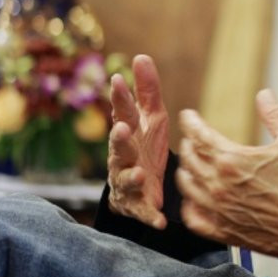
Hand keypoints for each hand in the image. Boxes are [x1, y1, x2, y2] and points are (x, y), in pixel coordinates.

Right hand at [106, 55, 169, 228]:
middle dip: (120, 138)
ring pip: (127, 178)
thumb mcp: (151, 116)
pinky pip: (143, 211)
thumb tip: (141, 56)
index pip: (123, 112)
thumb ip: (146, 90)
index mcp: (128, 131)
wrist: (140, 186)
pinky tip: (159, 220)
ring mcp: (128, 181)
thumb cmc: (145, 144)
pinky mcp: (138, 204)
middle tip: (122, 129)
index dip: (119, 98)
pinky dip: (150, 215)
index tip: (117, 81)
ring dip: (132, 176)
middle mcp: (123, 156)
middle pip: (119, 146)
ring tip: (139, 174)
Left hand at [175, 89, 277, 259]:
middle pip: (189, 159)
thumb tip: (263, 95)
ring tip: (191, 164)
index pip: (198, 135)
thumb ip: (275, 114)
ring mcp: (220, 211)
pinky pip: (194, 219)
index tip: (188, 116)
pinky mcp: (225, 232)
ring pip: (187, 188)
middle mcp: (219, 186)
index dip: (190, 122)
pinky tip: (194, 199)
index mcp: (233, 160)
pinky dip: (189, 206)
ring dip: (186, 171)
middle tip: (192, 137)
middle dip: (188, 143)